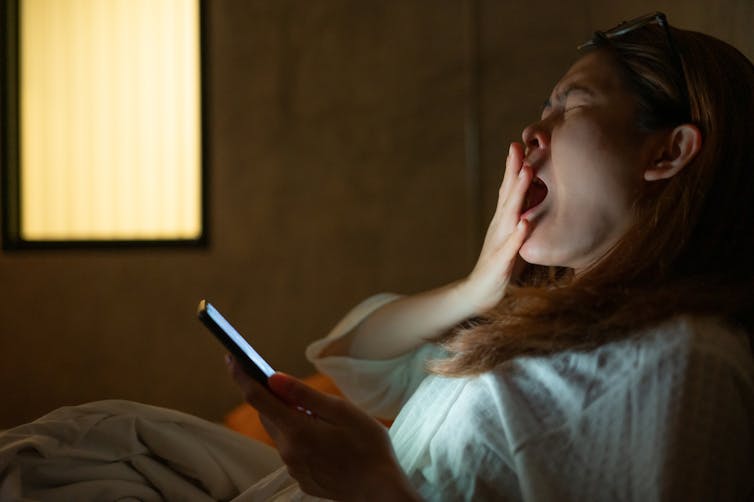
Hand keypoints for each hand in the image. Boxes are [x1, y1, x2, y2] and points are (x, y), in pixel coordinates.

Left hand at [227, 357, 419, 500]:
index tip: (231, 358)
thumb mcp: (343, 412)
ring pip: (280, 432)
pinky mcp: (302, 477)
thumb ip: (305, 395)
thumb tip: (274, 378)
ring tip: (313, 410)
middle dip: (270, 395)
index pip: (258, 397)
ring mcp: (294, 467)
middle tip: (277, 379)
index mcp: (297, 430)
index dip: (242, 375)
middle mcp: (288, 451)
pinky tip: (322, 435)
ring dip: (287, 416)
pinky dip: (298, 435)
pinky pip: (292, 449)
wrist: (380, 491)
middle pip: (268, 414)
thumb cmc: (369, 447)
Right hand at [462, 142, 531, 313]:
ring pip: (509, 215)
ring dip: (517, 194)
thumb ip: (523, 218)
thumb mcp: (514, 238)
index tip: (522, 143)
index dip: (514, 168)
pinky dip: (518, 235)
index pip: (509, 191)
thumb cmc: (501, 266)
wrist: (478, 296)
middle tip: (520, 148)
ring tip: (525, 173)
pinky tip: (525, 224)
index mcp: (504, 222)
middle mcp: (499, 228)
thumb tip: (539, 198)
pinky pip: (510, 248)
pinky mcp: (500, 264)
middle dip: (513, 171)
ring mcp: (498, 244)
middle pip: (506, 196)